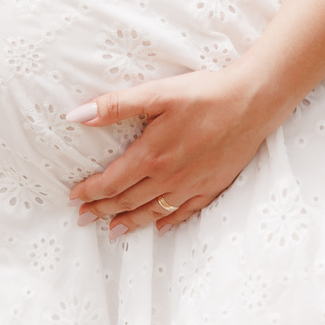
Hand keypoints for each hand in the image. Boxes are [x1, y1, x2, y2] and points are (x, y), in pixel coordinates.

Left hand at [66, 65, 275, 236]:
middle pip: (128, 201)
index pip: (112, 181)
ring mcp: (192, 185)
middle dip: (103, 210)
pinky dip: (168, 221)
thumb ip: (115, 106)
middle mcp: (169, 177)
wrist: (251, 104)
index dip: (90, 191)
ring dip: (130, 222)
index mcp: (152, 155)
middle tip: (83, 219)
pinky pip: (185, 212)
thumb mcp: (155, 93)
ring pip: (154, 211)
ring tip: (112, 231)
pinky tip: (159, 226)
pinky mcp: (212, 186)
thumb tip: (77, 116)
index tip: (74, 198)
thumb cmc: (202, 94)